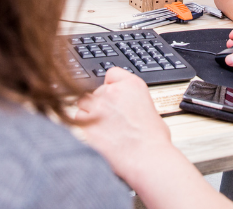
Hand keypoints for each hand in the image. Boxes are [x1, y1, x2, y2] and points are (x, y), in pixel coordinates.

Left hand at [76, 68, 174, 183]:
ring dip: (89, 112)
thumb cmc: (153, 140)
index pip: (112, 74)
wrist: (147, 158)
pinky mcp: (86, 123)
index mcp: (132, 84)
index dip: (111, 85)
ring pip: (84, 103)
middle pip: (97, 90)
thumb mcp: (151, 110)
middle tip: (109, 119)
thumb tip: (130, 109)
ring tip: (101, 128)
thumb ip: (135, 102)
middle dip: (101, 103)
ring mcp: (98, 106)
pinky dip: (84, 126)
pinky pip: (79, 120)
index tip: (113, 95)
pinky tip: (96, 136)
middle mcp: (112, 91)